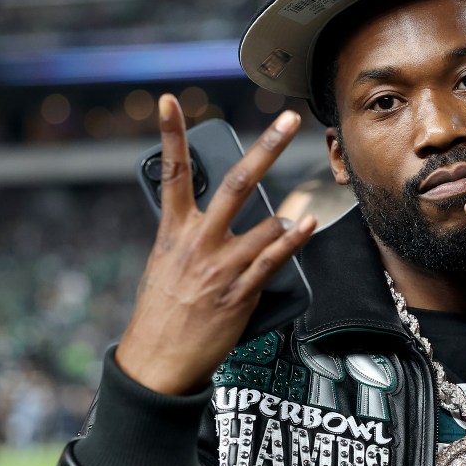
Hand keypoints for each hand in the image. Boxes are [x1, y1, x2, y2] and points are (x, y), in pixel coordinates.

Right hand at [116, 95, 316, 394]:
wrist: (157, 363)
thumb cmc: (160, 312)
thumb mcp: (163, 264)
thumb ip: (187, 235)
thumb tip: (210, 217)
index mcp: (172, 231)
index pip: (170, 173)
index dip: (170, 135)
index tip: (170, 102)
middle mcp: (198, 242)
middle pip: (238, 183)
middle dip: (267, 147)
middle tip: (290, 120)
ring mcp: (221, 266)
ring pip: (265, 224)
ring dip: (284, 220)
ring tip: (296, 218)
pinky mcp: (240, 291)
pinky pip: (274, 258)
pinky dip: (294, 239)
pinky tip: (308, 224)